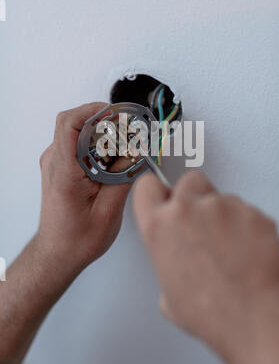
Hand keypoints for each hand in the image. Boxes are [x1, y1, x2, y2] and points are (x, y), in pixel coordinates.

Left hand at [38, 102, 130, 276]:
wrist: (58, 252)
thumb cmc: (77, 239)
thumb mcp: (109, 211)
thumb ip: (124, 176)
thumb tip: (138, 150)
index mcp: (64, 172)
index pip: (70, 123)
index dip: (95, 111)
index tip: (120, 115)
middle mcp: (55, 162)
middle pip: (78, 123)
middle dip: (108, 123)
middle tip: (131, 134)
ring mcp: (56, 162)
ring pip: (81, 131)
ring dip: (105, 135)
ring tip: (125, 151)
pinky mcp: (61, 165)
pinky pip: (80, 142)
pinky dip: (99, 144)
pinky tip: (114, 160)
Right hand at [133, 171, 278, 363]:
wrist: (251, 317)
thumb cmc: (209, 311)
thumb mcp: (167, 292)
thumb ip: (167, 262)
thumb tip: (178, 264)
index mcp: (159, 226)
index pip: (147, 185)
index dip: (156, 191)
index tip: (164, 196)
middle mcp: (188, 209)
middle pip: (188, 180)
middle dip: (194, 197)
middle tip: (201, 222)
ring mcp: (222, 207)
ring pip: (220, 195)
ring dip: (222, 213)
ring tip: (227, 244)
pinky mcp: (251, 212)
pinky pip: (246, 210)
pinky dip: (246, 224)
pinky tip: (245, 248)